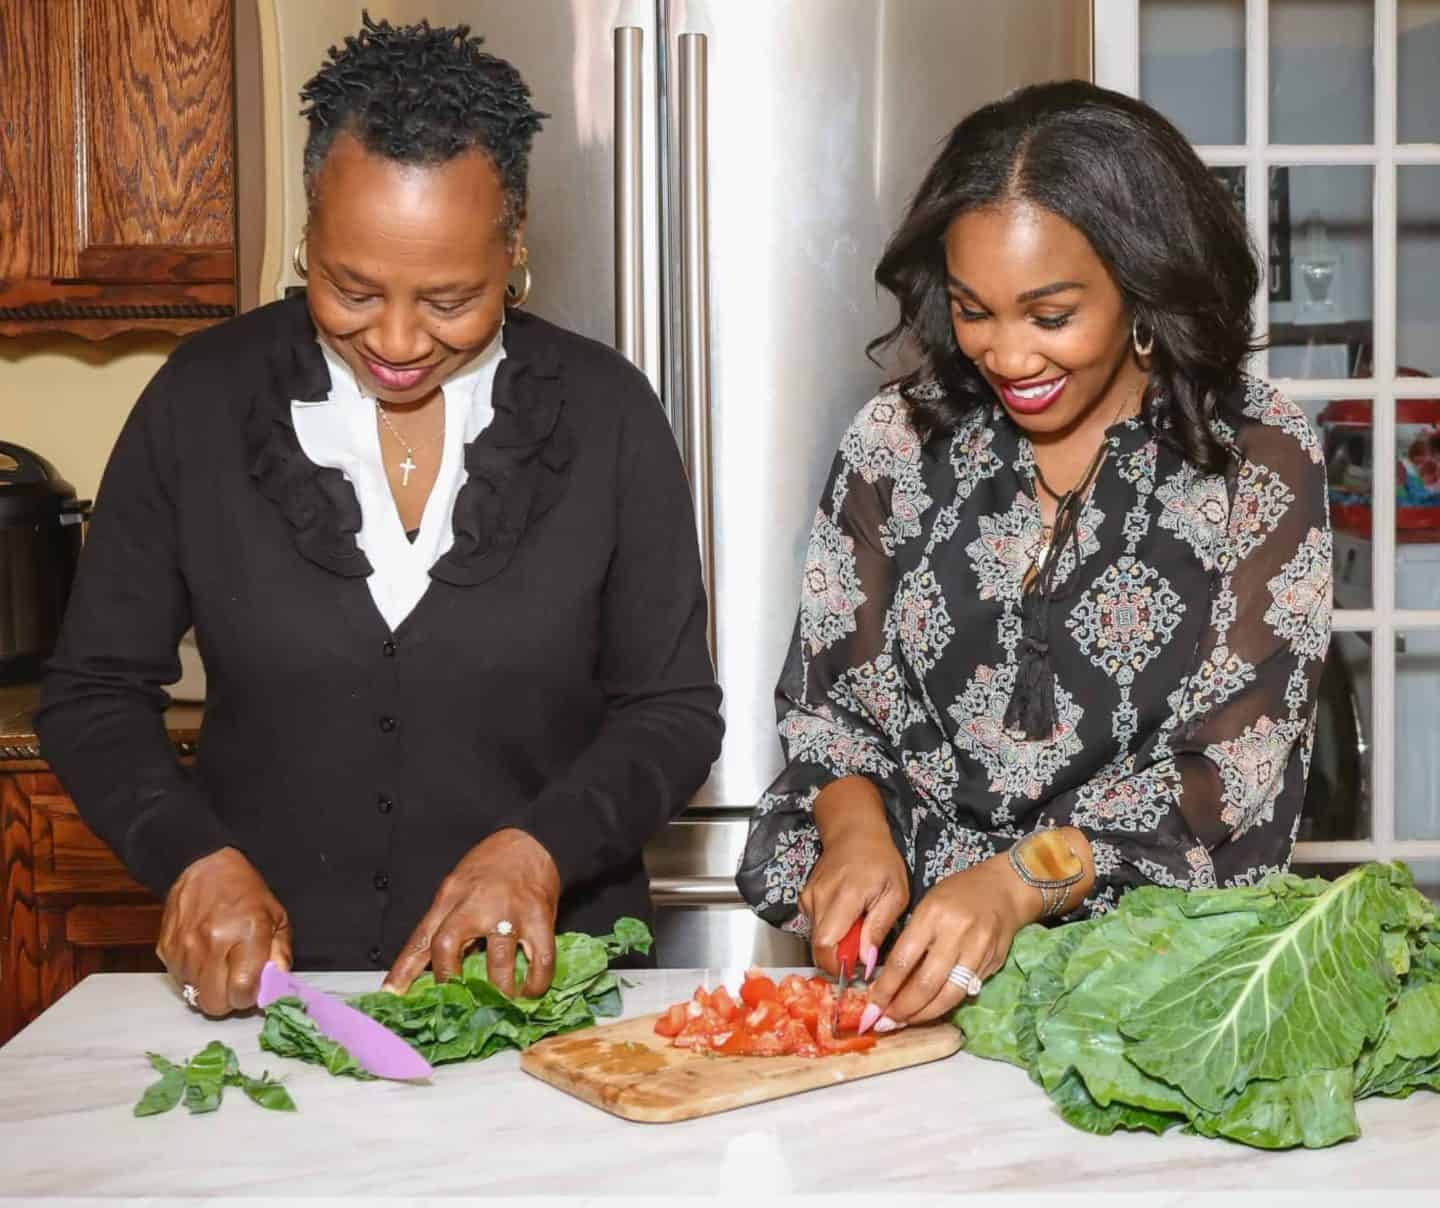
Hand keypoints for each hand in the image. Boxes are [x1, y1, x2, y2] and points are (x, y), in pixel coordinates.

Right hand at [156, 846, 291, 1016]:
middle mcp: (212, 943)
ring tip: (220, 964)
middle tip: (236, 983)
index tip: (254, 988)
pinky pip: (179, 980)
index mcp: (246, 933)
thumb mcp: (276, 918)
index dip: (249, 997)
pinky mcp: (165, 949)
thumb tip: (277, 987)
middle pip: (214, 1004)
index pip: (242, 990)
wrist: (205, 865)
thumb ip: (280, 955)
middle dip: (228, 1000)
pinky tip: (204, 957)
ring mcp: (185, 947)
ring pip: (194, 995)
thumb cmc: (246, 892)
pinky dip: (192, 977)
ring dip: (209, 987)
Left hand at [384, 828, 560, 997]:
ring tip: (500, 1000)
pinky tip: (530, 989)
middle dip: (449, 980)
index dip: (403, 970)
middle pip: (448, 945)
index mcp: (450, 896)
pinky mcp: (540, 917)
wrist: (531, 838)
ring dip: (499, 990)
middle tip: (460, 999)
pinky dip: (536, 982)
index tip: (391, 995)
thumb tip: (434, 967)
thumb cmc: (492, 866)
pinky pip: (540, 959)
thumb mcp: (459, 887)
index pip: (421, 937)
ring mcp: (509, 911)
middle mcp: (475, 903)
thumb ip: (448, 922)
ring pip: (498, 963)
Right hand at [800, 799, 908, 981]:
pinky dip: (830, 929)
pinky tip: (846, 917)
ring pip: (816, 938)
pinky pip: (815, 926)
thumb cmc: (880, 860)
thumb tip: (866, 960)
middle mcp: (820, 898)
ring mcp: (809, 898)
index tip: (855, 968)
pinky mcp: (805, 899)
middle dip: (840, 956)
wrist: (854, 832)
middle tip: (861, 948)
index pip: (826, 944)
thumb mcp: (895, 893)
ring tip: (857, 927)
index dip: (837, 964)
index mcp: (845, 897)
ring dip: (836, 942)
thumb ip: (879, 928)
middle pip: (819, 946)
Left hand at [861, 856, 1032, 1031]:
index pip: (903, 960)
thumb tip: (889, 980)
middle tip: (885, 1022)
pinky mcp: (993, 964)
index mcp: (931, 915)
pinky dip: (945, 1005)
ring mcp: (977, 951)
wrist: (1003, 888)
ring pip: (948, 995)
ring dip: (923, 1015)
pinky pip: (966, 992)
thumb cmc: (958, 894)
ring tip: (904, 1022)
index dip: (885, 988)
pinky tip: (930, 1010)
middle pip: (925, 984)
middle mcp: (955, 934)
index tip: (871, 1006)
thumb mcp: (927, 906)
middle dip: (902, 1009)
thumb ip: (911, 940)